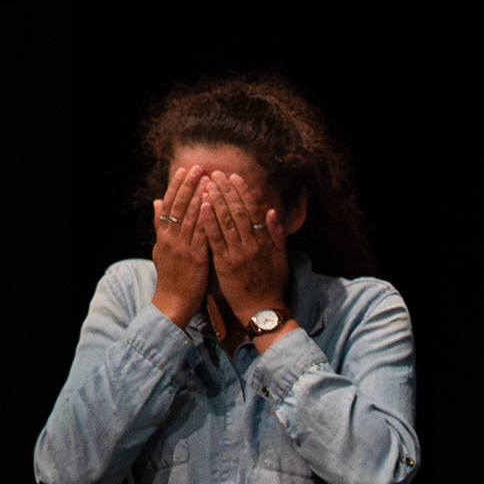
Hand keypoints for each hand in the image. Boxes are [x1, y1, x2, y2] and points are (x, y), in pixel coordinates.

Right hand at [147, 157, 211, 326]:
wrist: (172, 302)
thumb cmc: (170, 277)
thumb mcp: (161, 248)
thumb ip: (160, 225)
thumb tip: (156, 202)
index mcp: (164, 235)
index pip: (170, 205)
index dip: (177, 186)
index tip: (185, 170)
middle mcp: (171, 238)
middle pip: (180, 206)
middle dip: (189, 186)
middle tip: (199, 167)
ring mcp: (182, 247)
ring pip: (190, 217)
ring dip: (198, 196)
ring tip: (207, 179)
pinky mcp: (194, 258)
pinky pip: (200, 235)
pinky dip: (204, 219)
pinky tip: (209, 205)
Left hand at [197, 169, 292, 333]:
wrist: (263, 310)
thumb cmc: (272, 284)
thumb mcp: (280, 258)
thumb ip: (276, 235)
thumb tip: (272, 212)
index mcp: (264, 241)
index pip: (252, 210)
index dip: (242, 192)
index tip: (234, 177)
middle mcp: (251, 244)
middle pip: (237, 211)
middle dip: (226, 191)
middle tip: (215, 174)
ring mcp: (237, 254)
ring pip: (225, 221)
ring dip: (216, 201)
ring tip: (207, 184)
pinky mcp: (224, 264)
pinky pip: (215, 240)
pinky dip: (209, 222)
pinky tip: (202, 208)